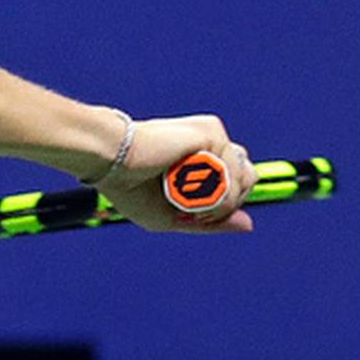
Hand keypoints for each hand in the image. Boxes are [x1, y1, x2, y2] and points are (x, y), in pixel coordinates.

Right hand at [97, 113, 257, 233]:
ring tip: (178, 194)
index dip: (219, 206)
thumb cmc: (130, 188)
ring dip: (212, 202)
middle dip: (223, 203)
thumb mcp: (173, 217)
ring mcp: (214, 138)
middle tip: (186, 204)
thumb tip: (249, 225)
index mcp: (203, 157)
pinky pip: (230, 181)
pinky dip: (208, 196)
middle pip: (248, 180)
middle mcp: (213, 144)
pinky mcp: (212, 135)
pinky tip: (180, 187)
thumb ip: (212, 222)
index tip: (187, 209)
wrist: (110, 161)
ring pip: (243, 182)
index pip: (238, 184)